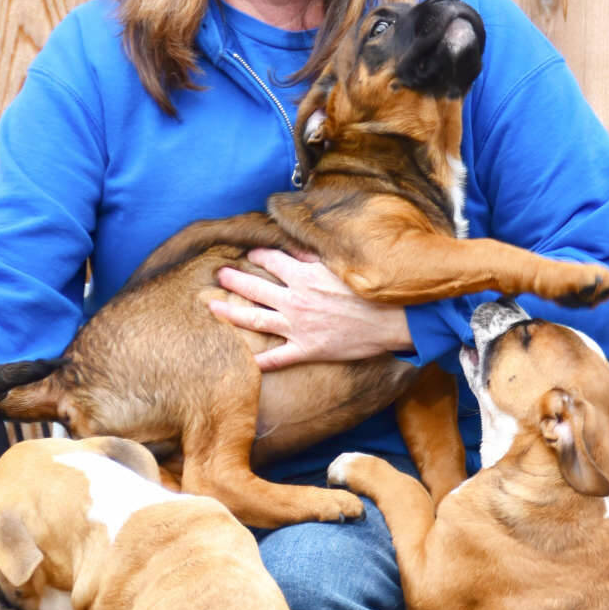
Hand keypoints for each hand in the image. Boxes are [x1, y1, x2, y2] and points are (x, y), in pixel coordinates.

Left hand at [210, 247, 413, 370]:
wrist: (395, 319)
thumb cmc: (373, 290)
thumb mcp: (342, 265)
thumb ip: (316, 257)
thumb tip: (297, 247)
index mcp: (305, 275)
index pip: (272, 260)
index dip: (257, 256)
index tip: (248, 254)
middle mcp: (296, 299)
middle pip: (255, 287)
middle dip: (233, 280)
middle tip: (217, 275)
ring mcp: (299, 326)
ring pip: (256, 319)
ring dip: (232, 313)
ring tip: (213, 308)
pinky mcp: (308, 349)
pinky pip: (277, 358)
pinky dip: (259, 361)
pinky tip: (243, 362)